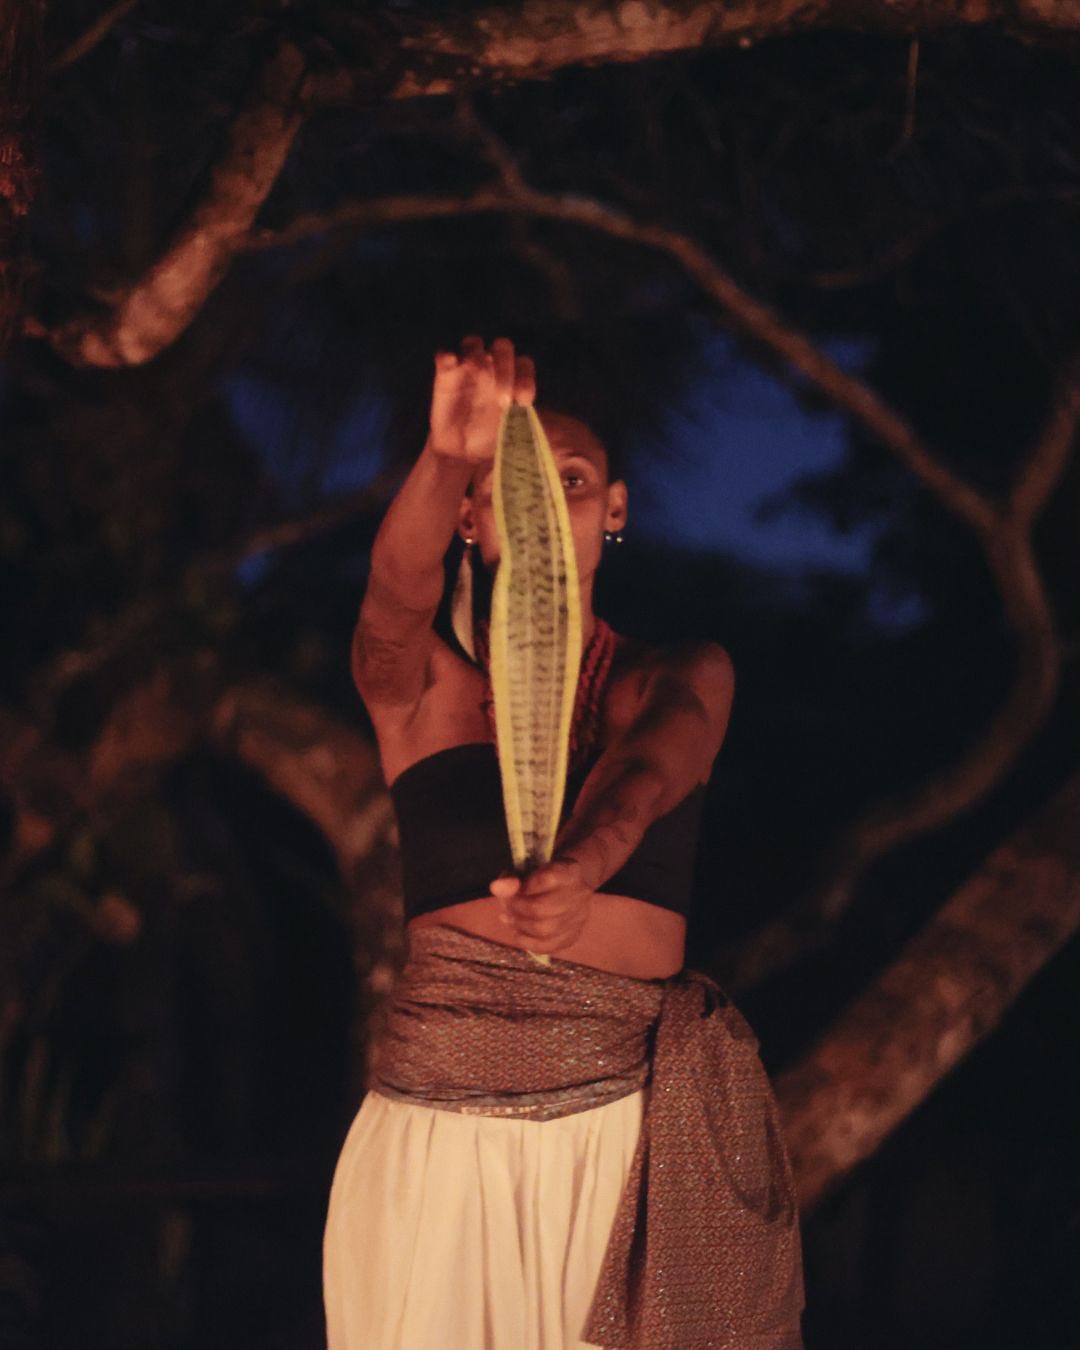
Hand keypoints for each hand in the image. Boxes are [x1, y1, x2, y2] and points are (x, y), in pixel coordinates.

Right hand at [427, 335, 535, 464]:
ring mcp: (467, 368)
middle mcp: (492, 368)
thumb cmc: (494, 440)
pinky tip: (450, 362)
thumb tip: (555, 442)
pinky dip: (446, 355)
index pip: (524, 364)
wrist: (463, 453)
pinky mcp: (445, 375)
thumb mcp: (518, 438)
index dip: (525, 379)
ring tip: (477, 379)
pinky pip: (444, 354)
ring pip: (473, 343)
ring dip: (477, 358)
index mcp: (513, 378)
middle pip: (502, 346)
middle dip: (504, 368)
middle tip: (502, 399)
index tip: (523, 403)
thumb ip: (532, 432)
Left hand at [490, 859, 591, 954]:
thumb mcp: (526, 867)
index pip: (546, 879)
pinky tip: (518, 932)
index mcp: (569, 871)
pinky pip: (547, 946)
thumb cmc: (542, 875)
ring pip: (544, 929)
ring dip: (519, 925)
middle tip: (506, 905)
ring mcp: (578, 918)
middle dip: (516, 909)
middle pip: (541, 908)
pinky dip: (527, 941)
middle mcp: (579, 895)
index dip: (522, 886)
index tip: (511, 885)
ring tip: (509, 918)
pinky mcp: (572, 936)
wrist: (568, 887)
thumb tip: (496, 888)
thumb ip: (511, 877)